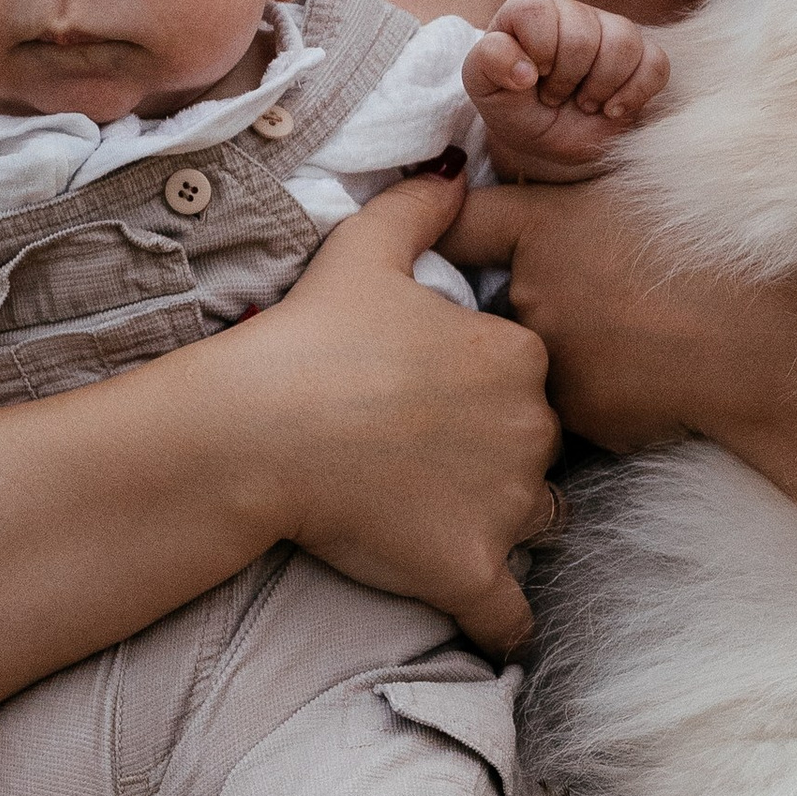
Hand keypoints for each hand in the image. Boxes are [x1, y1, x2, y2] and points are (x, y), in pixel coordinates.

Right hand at [256, 172, 561, 653]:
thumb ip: (421, 206)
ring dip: (500, 526)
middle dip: (500, 459)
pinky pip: (512, 616)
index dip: (489, 394)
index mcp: (517, 356)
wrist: (255, 429)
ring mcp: (505, 506)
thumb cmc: (307, 339)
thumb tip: (455, 174)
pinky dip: (501, 621)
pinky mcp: (470, 570)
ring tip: (437, 521)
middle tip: (426, 461)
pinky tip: (484, 617)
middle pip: (541, 453)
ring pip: (535, 524)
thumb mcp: (364, 249)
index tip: (436, 403)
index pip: (532, 381)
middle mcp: (531, 430)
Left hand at [452, 174, 796, 470]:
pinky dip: (603, 391)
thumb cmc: (721, 256)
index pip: (462, 225)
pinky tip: (656, 377)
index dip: (447, 225)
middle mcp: (528, 295)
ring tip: (642, 336)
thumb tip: (537, 217)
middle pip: (501, 295)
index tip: (441, 231)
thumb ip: (575, 206)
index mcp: (541, 231)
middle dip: (532, 298)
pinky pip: (573, 399)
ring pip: (537, 353)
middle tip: (602, 294)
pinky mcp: (576, 416)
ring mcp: (547, 362)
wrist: (769, 345)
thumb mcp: (643, 197)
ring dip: (568, 349)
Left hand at [462, 0, 672, 183]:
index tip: (531, 78)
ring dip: (601, 87)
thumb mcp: (484, 88)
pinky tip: (613, 109)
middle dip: (567, 79)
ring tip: (585, 103)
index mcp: (530, 11)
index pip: (537, 11)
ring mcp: (610, 31)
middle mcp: (573, 12)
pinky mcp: (642, 56)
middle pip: (584, 34)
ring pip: (624, 42)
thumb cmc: (514, 105)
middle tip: (556, 96)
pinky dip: (635, 93)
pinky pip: (656, 63)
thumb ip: (489, 63)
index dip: (537, 52)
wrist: (547, 135)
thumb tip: (525, 71)